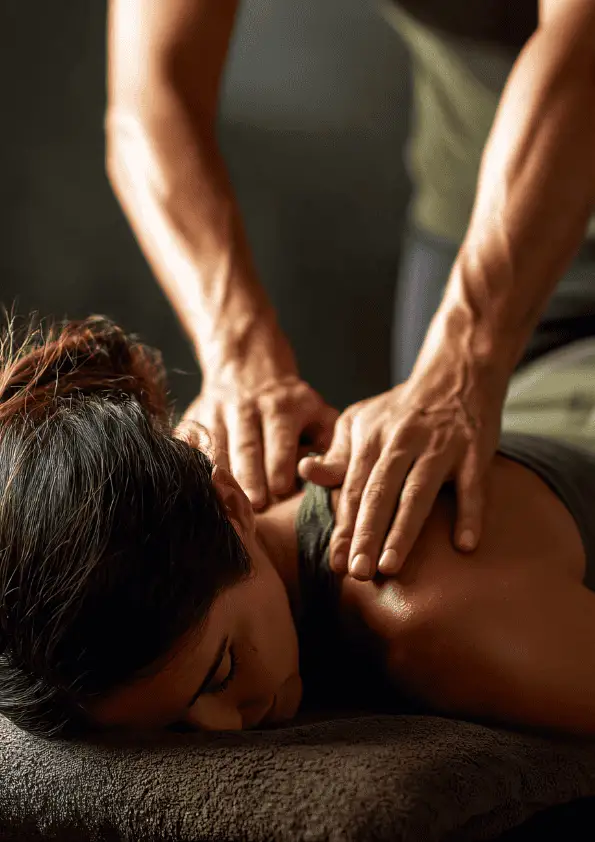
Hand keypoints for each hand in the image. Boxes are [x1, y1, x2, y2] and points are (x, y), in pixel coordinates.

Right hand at [178, 358, 337, 509]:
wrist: (248, 367)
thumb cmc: (292, 407)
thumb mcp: (318, 414)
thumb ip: (330, 444)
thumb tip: (328, 474)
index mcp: (282, 407)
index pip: (281, 439)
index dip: (281, 464)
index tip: (282, 490)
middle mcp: (247, 407)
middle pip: (247, 447)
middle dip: (250, 476)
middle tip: (254, 506)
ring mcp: (216, 412)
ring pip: (217, 447)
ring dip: (221, 476)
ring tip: (225, 502)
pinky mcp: (193, 419)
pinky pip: (188, 443)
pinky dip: (191, 462)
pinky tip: (197, 484)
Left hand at [298, 354, 507, 579]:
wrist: (456, 373)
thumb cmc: (402, 409)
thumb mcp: (361, 421)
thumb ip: (338, 453)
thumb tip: (308, 472)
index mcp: (370, 437)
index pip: (352, 488)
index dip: (344, 526)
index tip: (336, 562)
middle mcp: (402, 440)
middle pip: (379, 493)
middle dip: (366, 534)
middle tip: (357, 572)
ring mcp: (440, 445)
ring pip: (418, 492)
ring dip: (403, 530)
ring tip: (390, 565)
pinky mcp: (475, 449)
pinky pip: (474, 485)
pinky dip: (470, 513)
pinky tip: (464, 546)